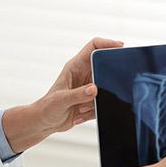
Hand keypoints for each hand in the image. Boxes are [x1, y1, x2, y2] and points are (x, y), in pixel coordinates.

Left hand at [2, 37, 122, 152]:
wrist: (45, 123)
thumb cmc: (47, 108)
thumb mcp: (61, 100)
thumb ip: (78, 94)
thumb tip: (94, 89)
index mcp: (75, 67)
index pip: (94, 47)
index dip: (107, 43)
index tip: (120, 47)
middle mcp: (83, 74)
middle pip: (105, 67)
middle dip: (106, 80)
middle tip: (102, 91)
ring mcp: (89, 87)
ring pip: (106, 88)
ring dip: (96, 102)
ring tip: (80, 108)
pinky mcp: (92, 99)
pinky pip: (103, 103)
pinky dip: (94, 111)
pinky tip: (79, 115)